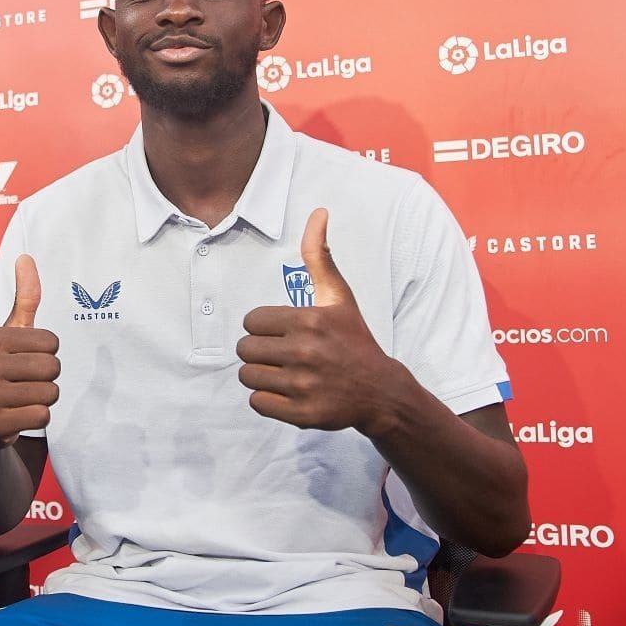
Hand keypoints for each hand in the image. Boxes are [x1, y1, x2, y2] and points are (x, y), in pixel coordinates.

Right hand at [0, 255, 59, 452]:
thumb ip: (25, 298)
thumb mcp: (12, 334)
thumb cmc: (3, 372)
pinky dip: (37, 419)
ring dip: (43, 400)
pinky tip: (18, 416)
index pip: (52, 343)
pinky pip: (42, 416)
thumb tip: (26, 257)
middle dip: (47, 378)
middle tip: (25, 383)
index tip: (25, 361)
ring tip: (21, 399)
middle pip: (53, 367)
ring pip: (50, 393)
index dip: (47, 354)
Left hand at [236, 208, 403, 433]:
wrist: (380, 390)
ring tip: (285, 373)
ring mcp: (303, 385)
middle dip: (259, 351)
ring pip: (248, 377)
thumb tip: (318, 212)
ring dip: (261, 376)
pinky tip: (289, 392)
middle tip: (283, 355)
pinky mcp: (301, 413)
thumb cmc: (353, 339)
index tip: (284, 332)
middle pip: (245, 349)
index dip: (263, 327)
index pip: (251, 321)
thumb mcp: (339, 296)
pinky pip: (257, 403)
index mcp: (308, 320)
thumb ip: (319, 256)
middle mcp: (304, 352)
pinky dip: (268, 400)